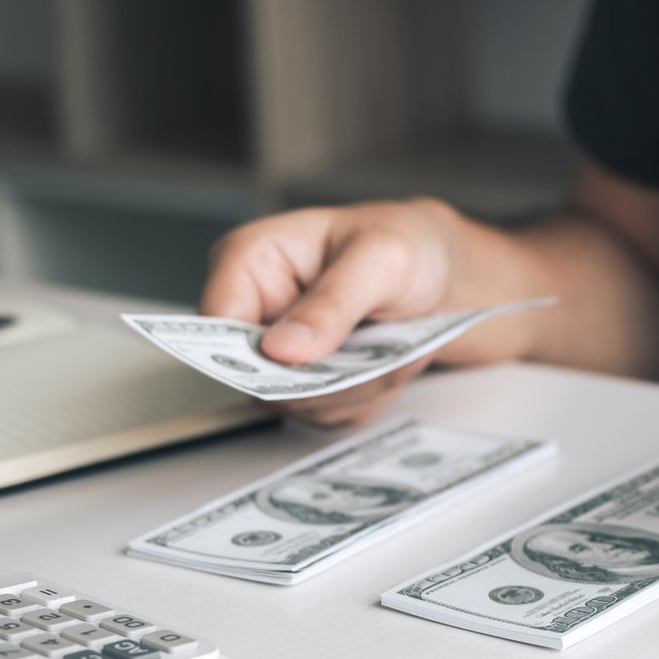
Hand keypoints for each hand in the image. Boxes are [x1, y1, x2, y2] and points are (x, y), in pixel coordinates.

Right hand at [200, 198, 509, 427]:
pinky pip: (327, 415)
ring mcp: (279, 351)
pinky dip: (367, 396)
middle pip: (255, 378)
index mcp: (251, 260)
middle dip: (325, 376)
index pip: (215, 326)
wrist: (444, 272)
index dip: (254, 356)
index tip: (308, 361)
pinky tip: (388, 361)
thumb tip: (283, 348)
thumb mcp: (380, 258)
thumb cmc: (408, 243)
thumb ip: (332, 301)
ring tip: (390, 346)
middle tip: (374, 352)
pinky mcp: (307, 381)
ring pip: (296, 405)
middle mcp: (256, 309)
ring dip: (355, 386)